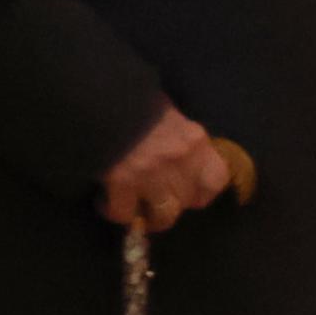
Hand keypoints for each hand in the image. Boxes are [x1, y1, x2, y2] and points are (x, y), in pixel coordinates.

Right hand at [99, 105, 233, 232]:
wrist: (99, 97)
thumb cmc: (134, 99)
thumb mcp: (168, 113)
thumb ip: (178, 137)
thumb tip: (176, 155)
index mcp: (194, 140)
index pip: (217, 179)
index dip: (203, 192)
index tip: (190, 193)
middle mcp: (180, 160)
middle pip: (188, 201)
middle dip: (174, 204)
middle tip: (157, 201)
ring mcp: (152, 174)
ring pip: (163, 215)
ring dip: (149, 217)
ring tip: (136, 212)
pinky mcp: (122, 182)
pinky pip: (124, 213)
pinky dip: (115, 212)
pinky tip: (106, 201)